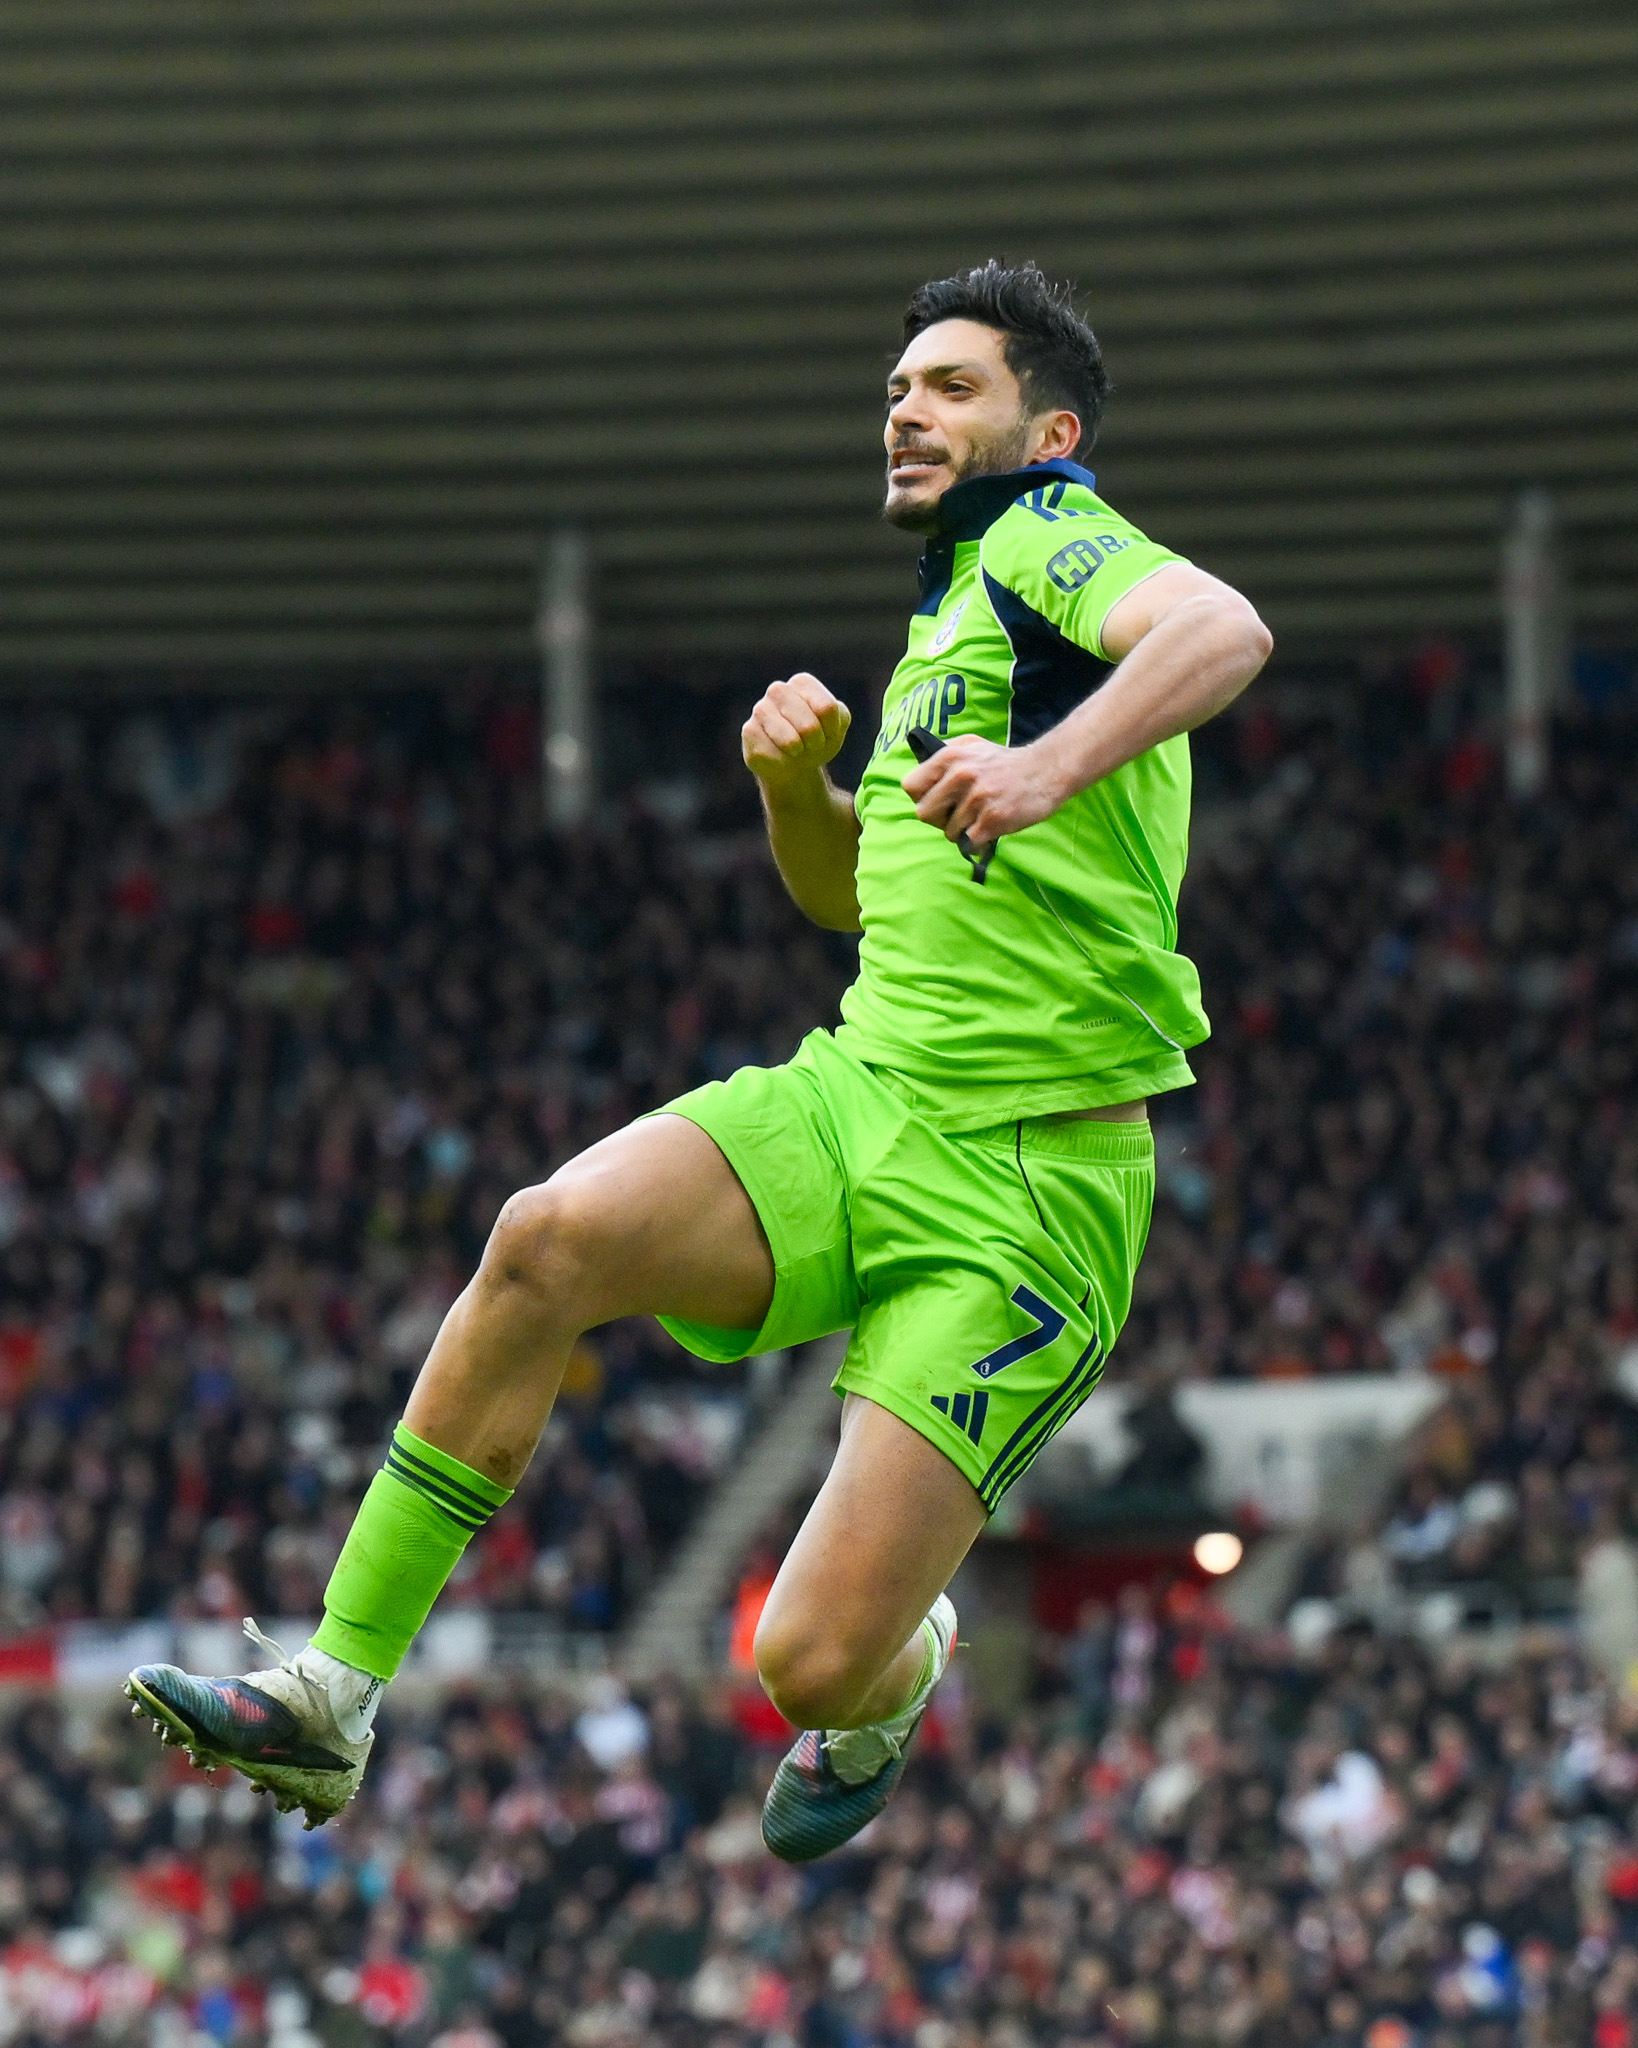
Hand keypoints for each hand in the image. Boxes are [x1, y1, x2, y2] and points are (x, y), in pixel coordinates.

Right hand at [742, 674, 851, 789]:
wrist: (793, 764)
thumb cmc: (818, 739)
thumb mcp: (837, 726)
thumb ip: (839, 716)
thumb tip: (822, 715)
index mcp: (802, 683)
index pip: (827, 708)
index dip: (832, 729)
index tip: (827, 732)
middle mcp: (778, 690)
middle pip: (809, 725)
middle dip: (815, 743)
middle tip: (811, 744)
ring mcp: (760, 709)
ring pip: (790, 741)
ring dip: (799, 752)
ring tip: (796, 750)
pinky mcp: (749, 732)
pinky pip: (774, 755)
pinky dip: (783, 762)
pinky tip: (779, 755)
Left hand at [901, 734, 1066, 847]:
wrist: (1046, 770)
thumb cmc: (1005, 762)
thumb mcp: (972, 745)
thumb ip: (945, 754)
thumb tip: (920, 767)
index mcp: (951, 757)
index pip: (910, 786)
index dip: (921, 797)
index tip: (936, 800)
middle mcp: (961, 776)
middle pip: (924, 813)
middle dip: (938, 819)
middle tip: (956, 815)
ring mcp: (977, 799)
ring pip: (949, 831)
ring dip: (963, 831)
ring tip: (980, 817)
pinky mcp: (993, 819)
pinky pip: (970, 842)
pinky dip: (978, 841)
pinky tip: (989, 829)